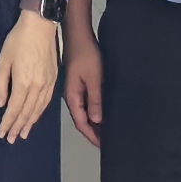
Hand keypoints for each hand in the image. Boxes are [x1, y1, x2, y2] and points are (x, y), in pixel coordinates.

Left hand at [0, 11, 60, 144]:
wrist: (41, 26)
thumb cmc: (18, 40)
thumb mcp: (3, 61)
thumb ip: (1, 84)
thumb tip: (1, 104)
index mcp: (23, 83)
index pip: (14, 109)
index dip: (7, 123)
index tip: (2, 134)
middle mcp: (37, 87)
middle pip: (26, 113)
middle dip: (18, 127)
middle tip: (11, 139)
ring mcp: (48, 84)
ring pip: (38, 110)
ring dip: (30, 123)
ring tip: (23, 134)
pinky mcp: (54, 79)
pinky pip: (47, 102)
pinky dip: (40, 112)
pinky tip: (35, 117)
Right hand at [64, 30, 106, 148]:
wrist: (77, 34)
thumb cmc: (86, 55)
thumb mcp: (93, 77)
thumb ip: (95, 99)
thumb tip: (96, 121)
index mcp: (73, 97)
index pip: (81, 123)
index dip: (92, 136)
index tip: (104, 147)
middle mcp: (72, 96)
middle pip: (82, 120)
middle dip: (93, 133)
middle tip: (108, 144)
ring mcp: (75, 90)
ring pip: (84, 113)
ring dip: (94, 124)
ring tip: (107, 133)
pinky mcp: (79, 83)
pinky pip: (86, 104)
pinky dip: (94, 112)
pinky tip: (102, 114)